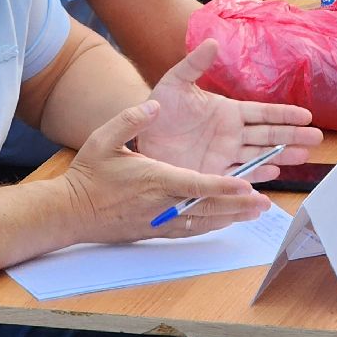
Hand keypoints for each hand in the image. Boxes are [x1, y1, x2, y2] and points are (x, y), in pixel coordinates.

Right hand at [59, 99, 269, 242]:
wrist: (71, 213)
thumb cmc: (88, 174)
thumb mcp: (103, 138)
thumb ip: (129, 119)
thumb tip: (153, 104)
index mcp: (154, 179)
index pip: (196, 184)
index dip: (223, 186)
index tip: (247, 185)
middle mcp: (162, 204)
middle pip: (208, 207)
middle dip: (238, 205)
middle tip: (265, 202)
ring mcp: (160, 221)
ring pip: (203, 221)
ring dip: (231, 217)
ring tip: (256, 212)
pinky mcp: (156, 231)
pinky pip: (191, 230)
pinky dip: (212, 225)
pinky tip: (228, 221)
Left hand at [138, 39, 322, 180]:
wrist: (141, 138)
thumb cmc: (160, 109)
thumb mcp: (176, 82)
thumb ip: (195, 65)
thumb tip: (212, 41)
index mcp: (228, 112)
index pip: (262, 113)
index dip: (284, 114)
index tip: (306, 115)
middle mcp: (232, 134)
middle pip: (269, 135)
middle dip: (293, 136)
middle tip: (318, 138)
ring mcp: (225, 155)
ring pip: (261, 155)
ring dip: (283, 156)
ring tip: (305, 156)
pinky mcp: (214, 174)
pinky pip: (240, 174)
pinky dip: (258, 174)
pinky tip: (275, 173)